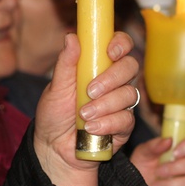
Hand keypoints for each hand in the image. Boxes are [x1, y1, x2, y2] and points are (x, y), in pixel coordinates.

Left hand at [33, 32, 138, 185]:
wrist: (54, 149)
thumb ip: (66, 63)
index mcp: (97, 66)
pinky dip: (107, 123)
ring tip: (83, 115)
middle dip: (112, 78)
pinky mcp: (124, 125)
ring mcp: (120, 103)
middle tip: (90, 90)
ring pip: (130, 94)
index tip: (110, 51)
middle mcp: (113, 81)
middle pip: (130, 67)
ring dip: (105, 105)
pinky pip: (126, 119)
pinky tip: (91, 129)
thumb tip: (71, 37)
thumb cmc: (54, 115)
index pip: (119, 45)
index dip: (120, 43)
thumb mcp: (55, 88)